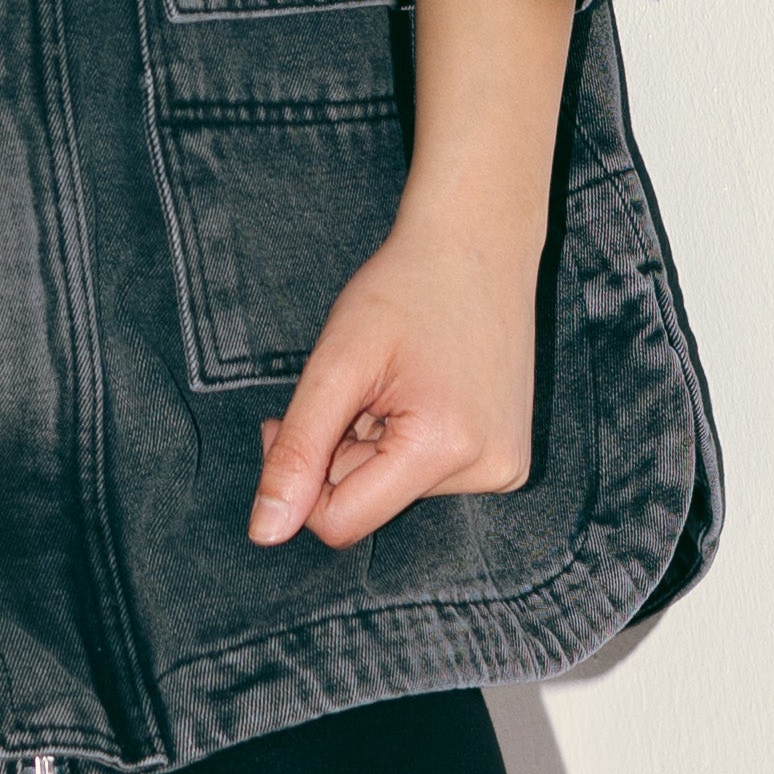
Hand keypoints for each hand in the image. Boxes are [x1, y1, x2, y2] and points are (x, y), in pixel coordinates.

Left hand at [247, 202, 540, 549]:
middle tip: (351, 385)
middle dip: (342, 450)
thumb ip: (299, 451)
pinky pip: (428, 474)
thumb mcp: (337, 362)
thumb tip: (265, 534)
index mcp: (447, 449)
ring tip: (395, 379)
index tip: (288, 419)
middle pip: (369, 503)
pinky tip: (422, 388)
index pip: (342, 521)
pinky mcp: (509, 459)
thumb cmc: (404, 287)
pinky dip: (407, 439)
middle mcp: (490, 472)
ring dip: (375, 442)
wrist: (478, 240)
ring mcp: (506, 467)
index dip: (300, 480)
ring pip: (394, 488)